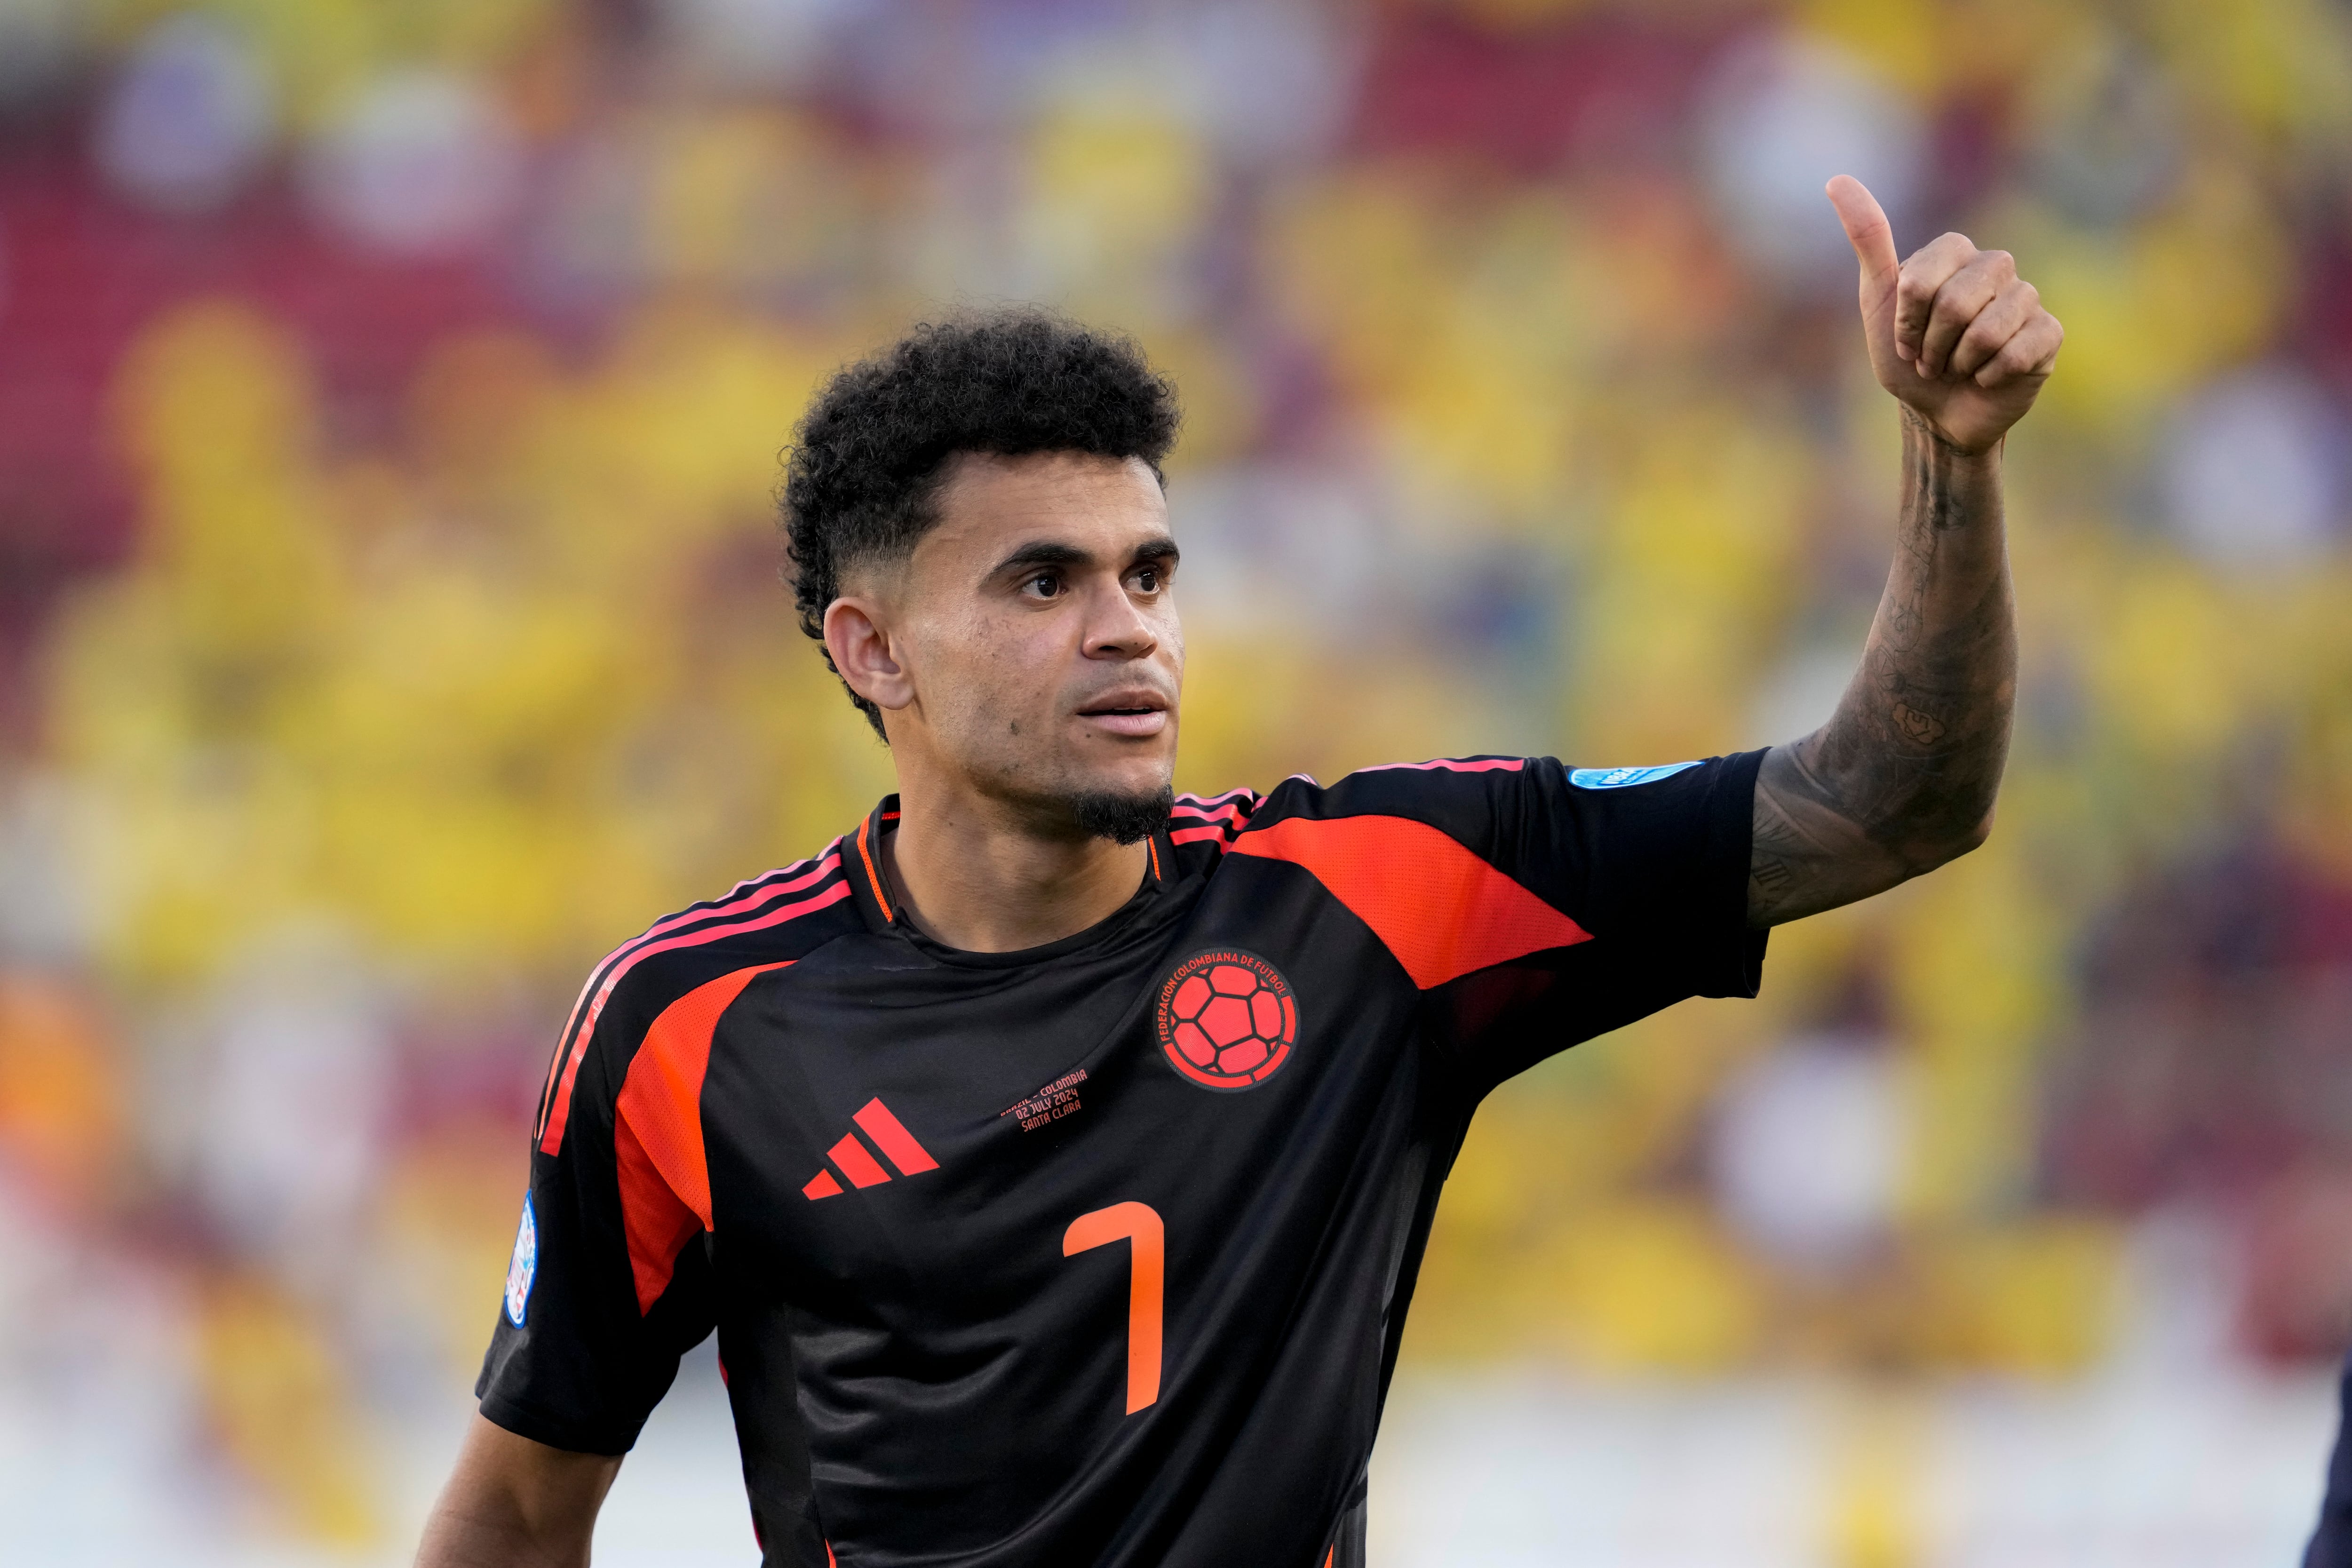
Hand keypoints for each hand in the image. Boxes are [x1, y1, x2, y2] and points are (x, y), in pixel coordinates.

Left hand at [1827, 175, 2062, 454]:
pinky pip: (2018, 351)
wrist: (1935, 413)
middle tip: (1930, 360)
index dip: (1907, 319)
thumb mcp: (1879, 301)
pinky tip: (1987, 378)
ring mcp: (2026, 299)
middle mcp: (1995, 267)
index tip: (1903, 339)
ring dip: (1959, 363)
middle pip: (1956, 302)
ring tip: (1957, 368)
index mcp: (1955, 253)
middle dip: (1932, 344)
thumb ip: (1868, 239)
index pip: (1923, 279)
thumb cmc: (1907, 357)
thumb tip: (1837, 180)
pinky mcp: (2048, 334)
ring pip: (1989, 329)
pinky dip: (1990, 376)